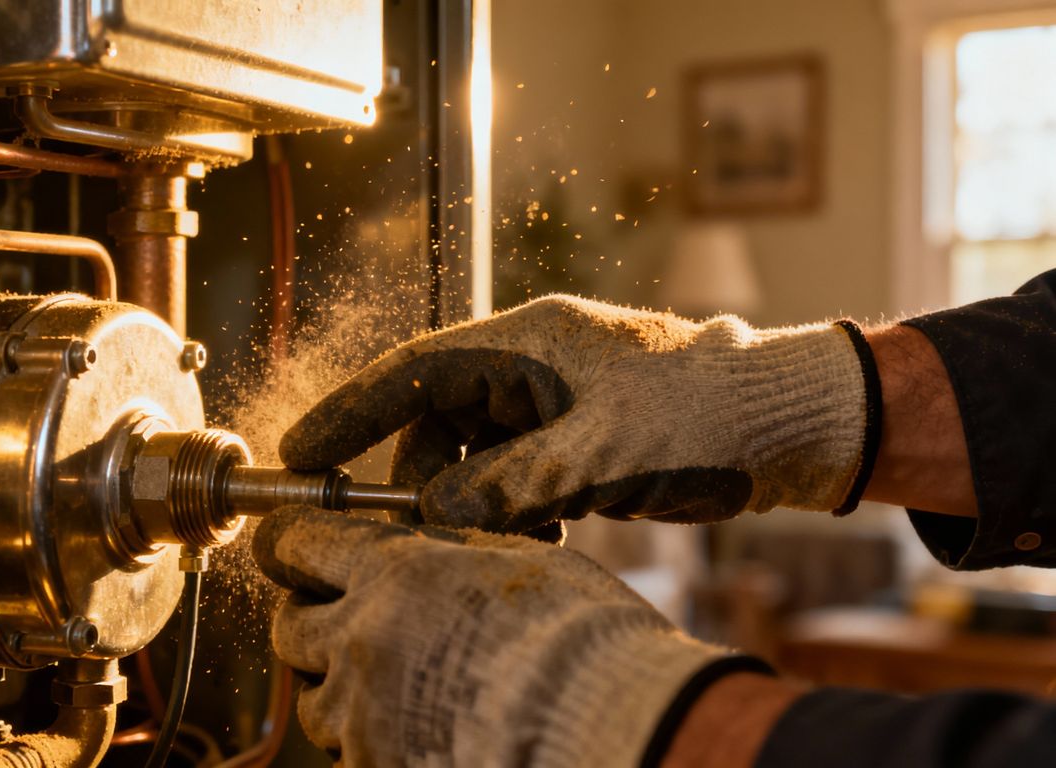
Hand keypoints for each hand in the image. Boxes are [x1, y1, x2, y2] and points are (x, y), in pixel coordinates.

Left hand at [252, 506, 750, 767]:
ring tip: (401, 685)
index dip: (287, 544)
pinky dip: (372, 739)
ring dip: (340, 688)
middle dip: (310, 620)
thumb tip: (409, 541)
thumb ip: (443, 549)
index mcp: (393, 575)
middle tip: (350, 620)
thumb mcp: (514, 558)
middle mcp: (362, 642)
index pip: (295, 544)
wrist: (607, 730)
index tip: (289, 548)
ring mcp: (363, 717)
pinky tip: (424, 727)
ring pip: (314, 701)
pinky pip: (351, 752)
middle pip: (289, 627)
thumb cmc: (581, 639)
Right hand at [281, 296, 875, 532]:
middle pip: (436, 420)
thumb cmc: (703, 415)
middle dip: (425, 480)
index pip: (412, 369)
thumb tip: (433, 514)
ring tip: (512, 537)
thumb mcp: (601, 457)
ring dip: (476, 501)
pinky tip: (543, 535)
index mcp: (527, 341)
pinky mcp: (573, 431)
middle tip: (426, 533)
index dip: (349, 411)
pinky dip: (511, 506)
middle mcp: (529, 363)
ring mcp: (551, 397)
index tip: (301, 452)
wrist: (784, 422)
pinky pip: (513, 470)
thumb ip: (512, 485)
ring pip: (474, 453)